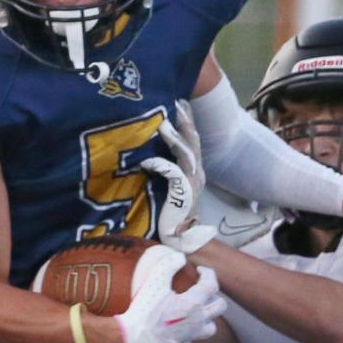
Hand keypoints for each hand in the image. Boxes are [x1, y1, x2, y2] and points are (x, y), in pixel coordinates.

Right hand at [114, 259, 225, 342]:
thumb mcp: (155, 281)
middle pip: (220, 306)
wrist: (134, 338)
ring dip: (209, 316)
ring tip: (199, 310)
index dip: (208, 273)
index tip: (200, 270)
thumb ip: (169, 265)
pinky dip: (194, 330)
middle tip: (203, 289)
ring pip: (212, 326)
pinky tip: (184, 325)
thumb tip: (180, 257)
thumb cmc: (145, 310)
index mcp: (193, 303)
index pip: (212, 284)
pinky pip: (196, 337)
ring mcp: (192, 334)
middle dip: (215, 295)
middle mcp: (198, 320)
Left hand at [141, 104, 216, 253]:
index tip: (179, 103)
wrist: (180, 240)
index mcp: (194, 170)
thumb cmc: (170, 215)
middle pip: (193, 140)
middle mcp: (197, 173)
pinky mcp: (182, 193)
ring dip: (173, 137)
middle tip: (176, 102)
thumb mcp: (169, 187)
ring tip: (162, 123)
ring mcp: (192, 182)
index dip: (187, 122)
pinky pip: (172, 173)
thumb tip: (148, 153)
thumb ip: (165, 170)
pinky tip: (146, 162)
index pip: (192, 141)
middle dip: (185, 121)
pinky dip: (159, 165)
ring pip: (185, 152)